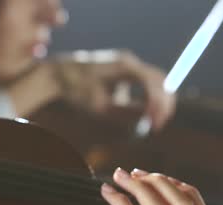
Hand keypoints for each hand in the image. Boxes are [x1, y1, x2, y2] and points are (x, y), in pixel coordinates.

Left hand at [49, 49, 174, 130]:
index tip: (156, 124)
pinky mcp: (122, 68)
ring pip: (152, 81)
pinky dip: (146, 97)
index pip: (153, 83)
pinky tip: (141, 112)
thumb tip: (147, 119)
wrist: (59, 74)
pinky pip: (142, 82)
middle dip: (163, 102)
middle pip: (159, 79)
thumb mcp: (101, 106)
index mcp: (125, 67)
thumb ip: (125, 112)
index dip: (159, 104)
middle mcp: (129, 61)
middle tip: (159, 124)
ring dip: (155, 100)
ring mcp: (126, 62)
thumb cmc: (77, 90)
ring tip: (151, 121)